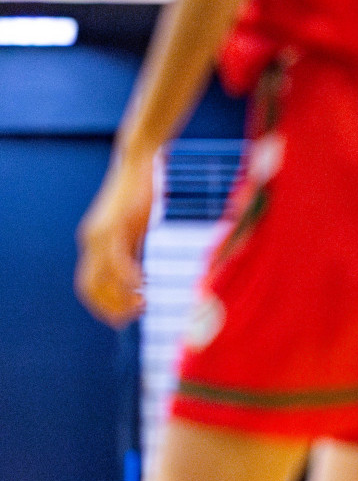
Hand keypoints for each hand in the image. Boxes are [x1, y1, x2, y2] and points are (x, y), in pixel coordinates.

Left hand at [76, 153, 154, 326]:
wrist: (139, 163)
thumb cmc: (142, 195)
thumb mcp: (135, 229)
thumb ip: (132, 250)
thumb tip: (139, 276)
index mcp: (95, 243)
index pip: (89, 285)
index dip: (105, 305)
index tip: (128, 314)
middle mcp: (91, 241)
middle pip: (89, 288)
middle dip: (109, 308)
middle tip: (133, 317)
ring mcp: (100, 235)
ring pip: (101, 279)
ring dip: (121, 298)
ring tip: (142, 304)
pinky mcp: (114, 228)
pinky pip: (118, 263)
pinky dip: (130, 280)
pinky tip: (145, 286)